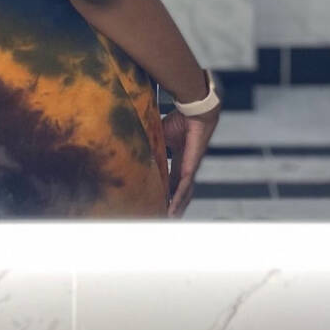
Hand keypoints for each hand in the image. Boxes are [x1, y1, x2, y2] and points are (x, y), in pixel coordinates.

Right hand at [161, 103, 220, 217]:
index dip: (167, 192)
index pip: (173, 181)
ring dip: (177, 207)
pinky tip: (172, 208)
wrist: (194, 111)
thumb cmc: (181, 119)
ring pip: (184, 193)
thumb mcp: (161, 135)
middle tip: (166, 218)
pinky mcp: (192, 166)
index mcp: (180, 159)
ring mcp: (191, 167)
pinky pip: (185, 186)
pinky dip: (178, 198)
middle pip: (181, 191)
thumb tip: (136, 145)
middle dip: (174, 205)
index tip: (159, 202)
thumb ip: (152, 143)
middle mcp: (187, 166)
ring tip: (169, 219)